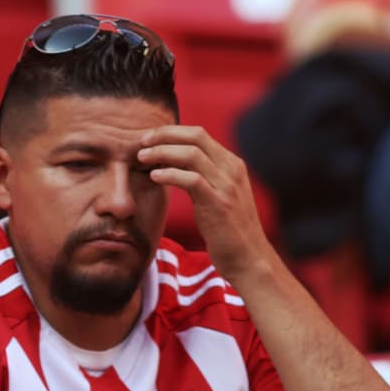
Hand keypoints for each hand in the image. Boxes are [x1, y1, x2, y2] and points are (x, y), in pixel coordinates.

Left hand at [138, 125, 271, 280]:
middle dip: (164, 135)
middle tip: (141, 142)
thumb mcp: (219, 195)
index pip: (198, 134)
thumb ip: (204, 176)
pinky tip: (154, 177)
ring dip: (162, 152)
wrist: (248, 258)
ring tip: (142, 158)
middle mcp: (232, 169)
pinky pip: (191, 180)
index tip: (149, 139)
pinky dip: (169, 174)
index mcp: (231, 164)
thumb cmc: (228, 229)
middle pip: (195, 136)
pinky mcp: (219, 204)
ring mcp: (227, 185)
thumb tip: (174, 164)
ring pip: (191, 154)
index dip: (171, 132)